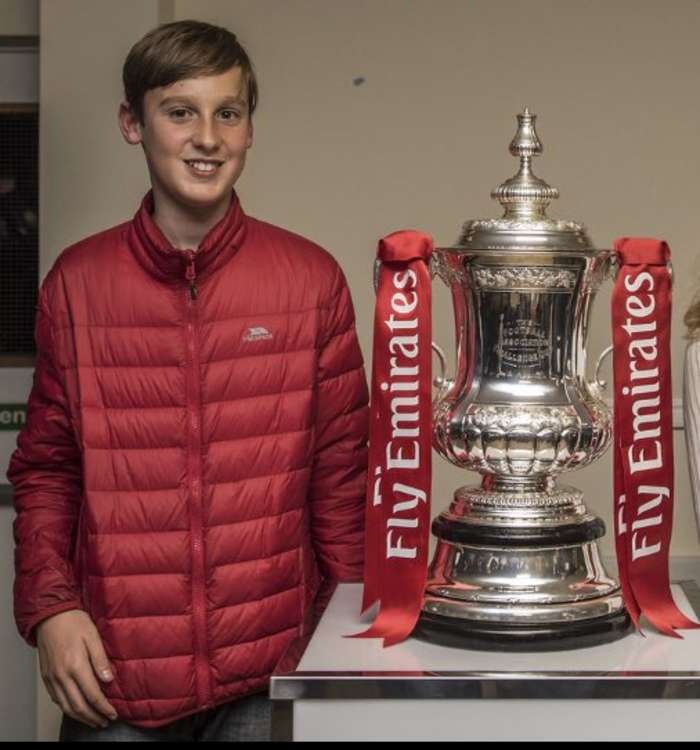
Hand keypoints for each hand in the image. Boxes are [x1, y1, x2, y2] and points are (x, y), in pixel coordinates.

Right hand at [36, 609, 117, 728]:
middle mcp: (61, 676)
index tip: (113, 713)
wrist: (50, 616)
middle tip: (106, 721)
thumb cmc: (74, 622)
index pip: (92, 694)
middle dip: (93, 717)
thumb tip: (109, 680)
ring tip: (94, 721)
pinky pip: (56, 699)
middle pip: (78, 706)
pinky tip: (76, 709)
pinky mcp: (46, 677)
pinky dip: (67, 708)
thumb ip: (100, 659)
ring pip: (66, 706)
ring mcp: (52, 678)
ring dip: (81, 717)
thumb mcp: (93, 636)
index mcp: (75, 665)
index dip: (103, 707)